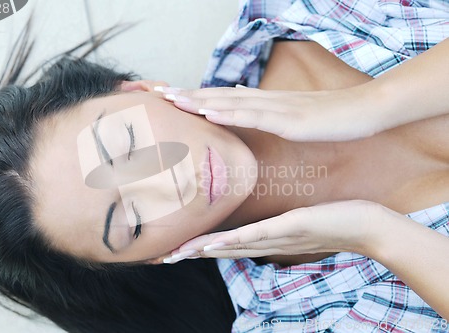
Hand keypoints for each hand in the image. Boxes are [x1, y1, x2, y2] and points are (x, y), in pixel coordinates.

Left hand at [155, 85, 387, 141]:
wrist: (366, 110)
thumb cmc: (331, 117)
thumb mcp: (294, 117)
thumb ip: (269, 114)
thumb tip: (248, 108)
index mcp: (266, 103)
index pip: (224, 98)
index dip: (197, 98)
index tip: (171, 99)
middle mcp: (267, 102)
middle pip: (221, 96)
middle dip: (189, 96)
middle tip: (159, 94)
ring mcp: (278, 109)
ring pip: (232, 103)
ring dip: (200, 101)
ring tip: (173, 100)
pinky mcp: (291, 120)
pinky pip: (256, 116)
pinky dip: (230, 114)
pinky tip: (210, 112)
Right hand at [163, 200, 405, 262]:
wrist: (365, 226)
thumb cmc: (331, 219)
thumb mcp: (296, 218)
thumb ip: (274, 220)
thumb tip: (259, 215)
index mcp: (266, 239)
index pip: (225, 245)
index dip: (196, 246)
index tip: (172, 246)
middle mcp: (266, 244)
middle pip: (222, 251)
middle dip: (191, 253)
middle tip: (162, 256)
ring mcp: (277, 238)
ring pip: (233, 246)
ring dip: (203, 250)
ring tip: (177, 252)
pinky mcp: (291, 228)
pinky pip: (258, 236)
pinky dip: (234, 242)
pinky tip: (215, 243)